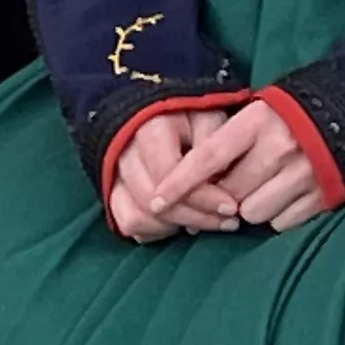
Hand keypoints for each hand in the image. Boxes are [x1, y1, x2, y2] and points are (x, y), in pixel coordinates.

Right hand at [105, 107, 236, 241]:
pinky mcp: (113, 191)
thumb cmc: (189, 114)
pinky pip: (128, 222)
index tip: (231, 207)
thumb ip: (213, 147)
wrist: (155, 113)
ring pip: (138, 216)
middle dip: (194, 217)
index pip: (169, 173)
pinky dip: (155, 230)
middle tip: (227, 222)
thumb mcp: (208, 116)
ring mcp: (114, 175)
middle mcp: (124, 154)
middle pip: (152, 201)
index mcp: (148, 130)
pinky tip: (180, 224)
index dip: (202, 195)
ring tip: (207, 223)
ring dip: (176, 226)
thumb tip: (219, 187)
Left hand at [190, 97, 335, 231]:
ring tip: (262, 190)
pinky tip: (286, 196)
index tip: (156, 201)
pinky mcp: (322, 195)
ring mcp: (302, 174)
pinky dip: (278, 216)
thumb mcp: (260, 111)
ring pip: (253, 213)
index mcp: (257, 122)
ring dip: (250, 209)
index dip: (179, 183)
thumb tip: (196, 178)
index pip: (207, 159)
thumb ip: (231, 140)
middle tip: (227, 192)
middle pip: (229, 193)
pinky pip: (283, 223)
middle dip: (222, 199)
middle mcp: (278, 148)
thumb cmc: (295, 112)